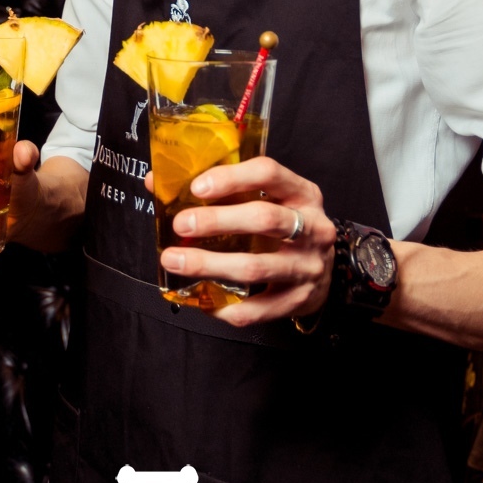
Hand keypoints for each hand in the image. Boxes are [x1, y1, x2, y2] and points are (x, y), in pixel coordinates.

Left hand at [145, 155, 335, 324]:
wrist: (325, 271)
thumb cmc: (284, 228)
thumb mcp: (267, 200)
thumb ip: (220, 190)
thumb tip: (158, 183)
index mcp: (302, 194)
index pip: (268, 174)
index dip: (231, 178)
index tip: (197, 187)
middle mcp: (312, 227)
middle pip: (264, 219)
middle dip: (217, 221)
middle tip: (180, 225)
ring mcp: (309, 266)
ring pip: (256, 267)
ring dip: (210, 265)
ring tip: (176, 261)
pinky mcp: (300, 300)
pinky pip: (258, 308)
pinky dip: (225, 305)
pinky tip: (200, 298)